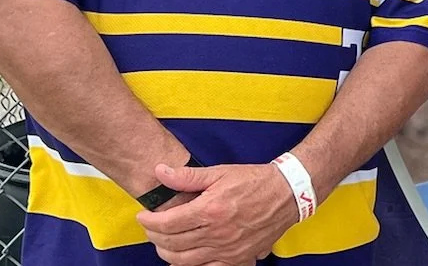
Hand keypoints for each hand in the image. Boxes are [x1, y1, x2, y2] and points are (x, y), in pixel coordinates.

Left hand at [136, 161, 299, 265]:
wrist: (285, 194)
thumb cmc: (252, 180)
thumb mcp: (220, 172)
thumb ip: (187, 176)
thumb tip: (160, 171)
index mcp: (210, 210)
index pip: (169, 223)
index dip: (150, 222)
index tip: (142, 216)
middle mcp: (216, 234)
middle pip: (173, 245)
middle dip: (154, 238)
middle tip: (149, 229)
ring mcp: (227, 250)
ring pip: (185, 262)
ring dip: (167, 254)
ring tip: (161, 243)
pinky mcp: (237, 260)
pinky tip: (184, 258)